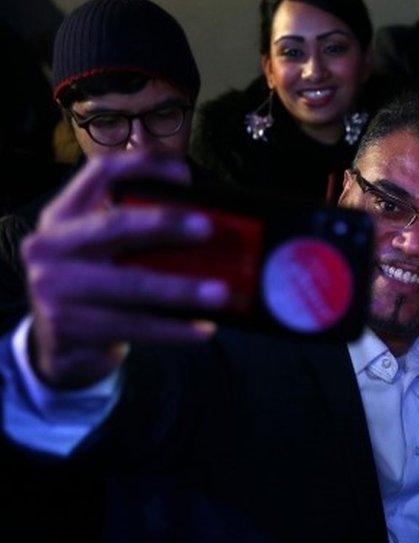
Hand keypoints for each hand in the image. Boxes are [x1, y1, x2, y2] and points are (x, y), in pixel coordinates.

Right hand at [22, 152, 229, 388]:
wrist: (57, 351)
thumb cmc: (96, 291)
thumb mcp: (101, 253)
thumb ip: (135, 232)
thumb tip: (209, 218)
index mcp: (62, 217)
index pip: (99, 174)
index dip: (141, 166)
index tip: (185, 173)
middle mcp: (49, 248)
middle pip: (114, 226)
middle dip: (165, 224)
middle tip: (208, 229)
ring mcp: (52, 290)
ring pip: (131, 285)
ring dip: (182, 290)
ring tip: (221, 294)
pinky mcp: (67, 329)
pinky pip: (134, 327)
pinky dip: (174, 329)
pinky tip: (203, 330)